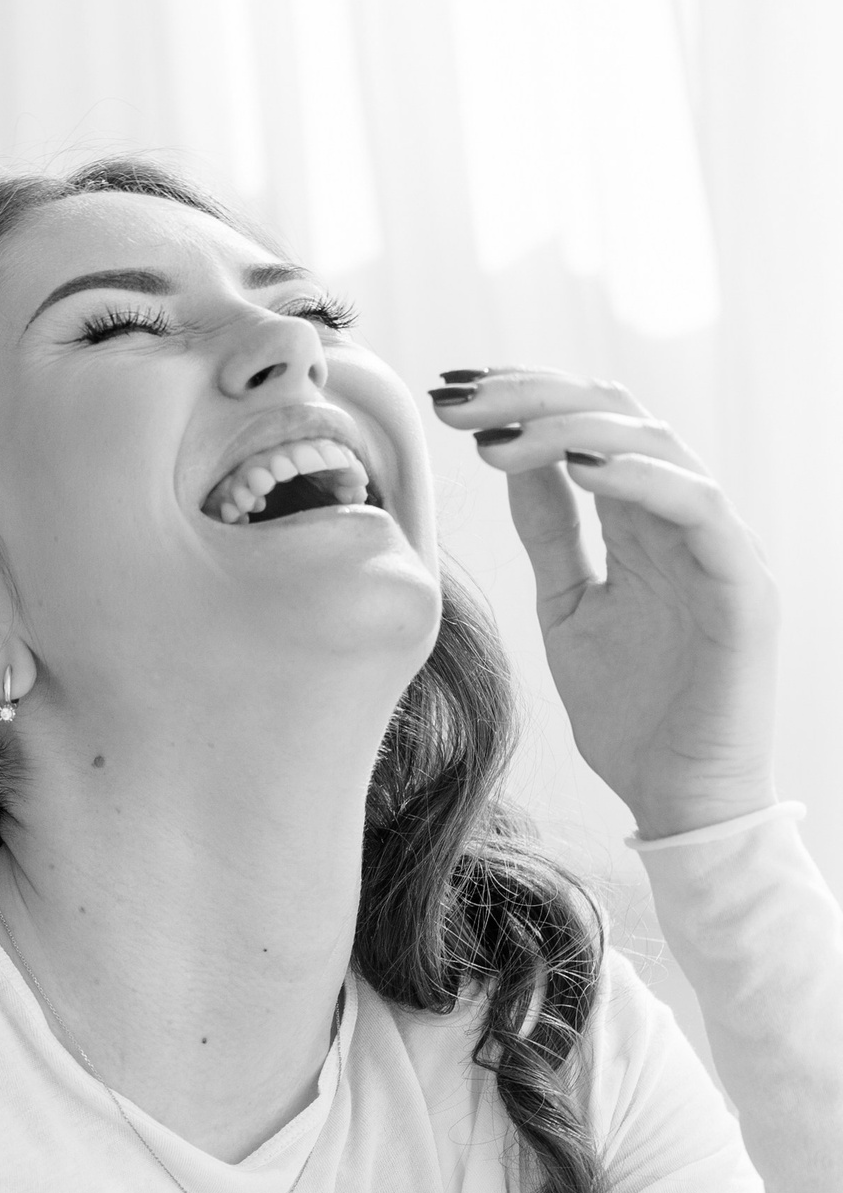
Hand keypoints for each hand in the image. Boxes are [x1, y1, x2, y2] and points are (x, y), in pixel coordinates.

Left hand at [430, 370, 781, 840]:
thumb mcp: (567, 606)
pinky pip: (699, 506)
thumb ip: (550, 534)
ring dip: (573, 427)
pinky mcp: (743, 583)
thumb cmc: (632, 714)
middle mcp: (683, 518)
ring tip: (503, 435)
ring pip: (658, 444)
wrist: (679, 799)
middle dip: (533, 397)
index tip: (449, 394)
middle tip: (460, 398)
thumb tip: (511, 460)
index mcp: (642, 521)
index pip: (588, 425)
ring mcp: (718, 545)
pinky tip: (580, 466)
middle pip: (618, 415)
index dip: (522, 398)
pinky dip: (640, 476)